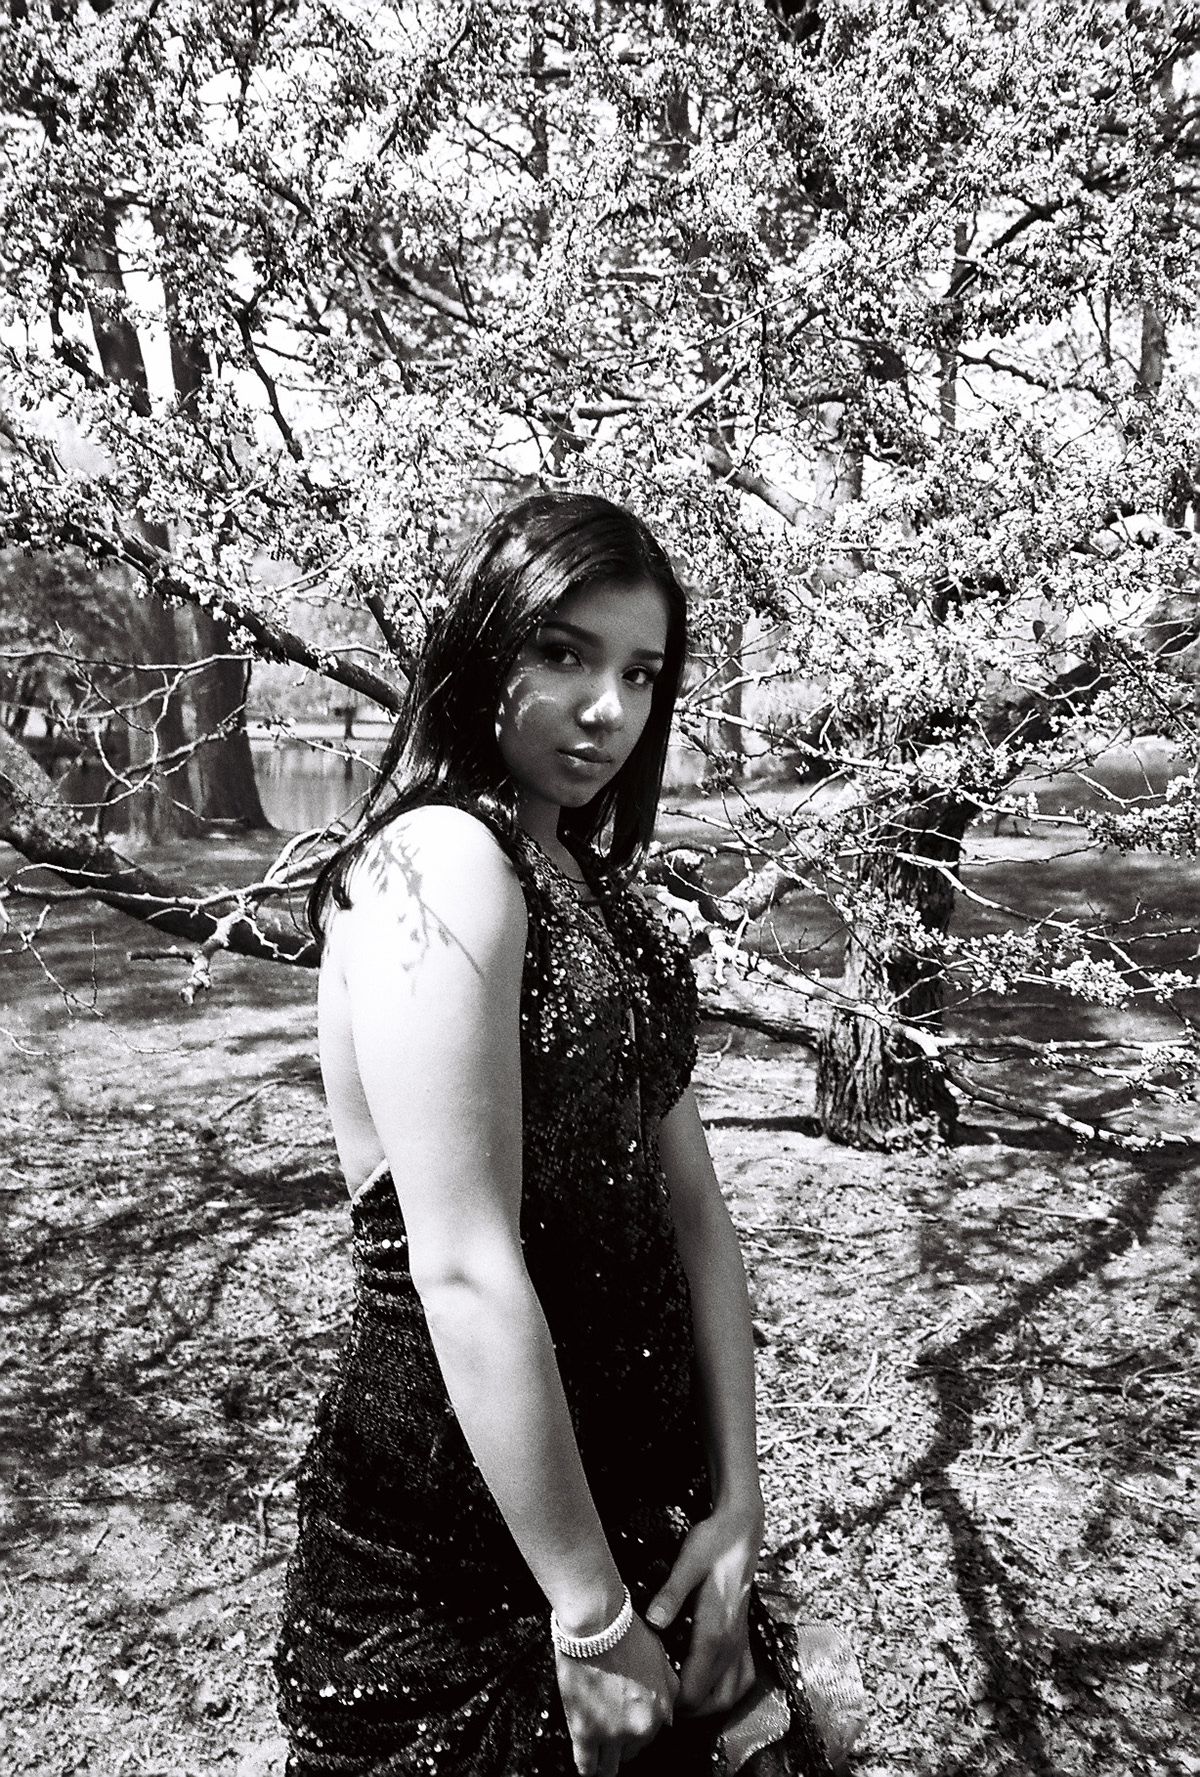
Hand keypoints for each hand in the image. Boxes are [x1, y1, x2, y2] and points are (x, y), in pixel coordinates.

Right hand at [555, 1613, 678, 1775]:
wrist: (597, 1623)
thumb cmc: (626, 1632)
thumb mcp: (661, 1656)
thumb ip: (669, 1688)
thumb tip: (669, 1715)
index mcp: (660, 1709)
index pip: (651, 1734)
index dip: (638, 1727)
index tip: (627, 1723)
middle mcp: (640, 1726)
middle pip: (632, 1751)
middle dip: (622, 1743)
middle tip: (610, 1729)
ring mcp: (612, 1732)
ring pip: (610, 1766)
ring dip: (605, 1762)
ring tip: (598, 1755)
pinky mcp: (585, 1731)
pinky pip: (586, 1764)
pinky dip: (587, 1767)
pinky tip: (586, 1763)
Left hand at [644, 1502, 762, 1715]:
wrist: (742, 1528)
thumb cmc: (714, 1542)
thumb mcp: (688, 1561)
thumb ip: (671, 1593)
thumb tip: (655, 1622)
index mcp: (715, 1631)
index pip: (696, 1687)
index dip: (674, 1703)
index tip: (652, 1701)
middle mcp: (732, 1642)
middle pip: (716, 1699)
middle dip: (690, 1711)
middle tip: (663, 1706)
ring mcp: (741, 1640)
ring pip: (733, 1693)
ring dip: (710, 1705)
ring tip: (683, 1701)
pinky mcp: (744, 1634)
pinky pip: (743, 1676)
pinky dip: (728, 1690)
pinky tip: (710, 1685)